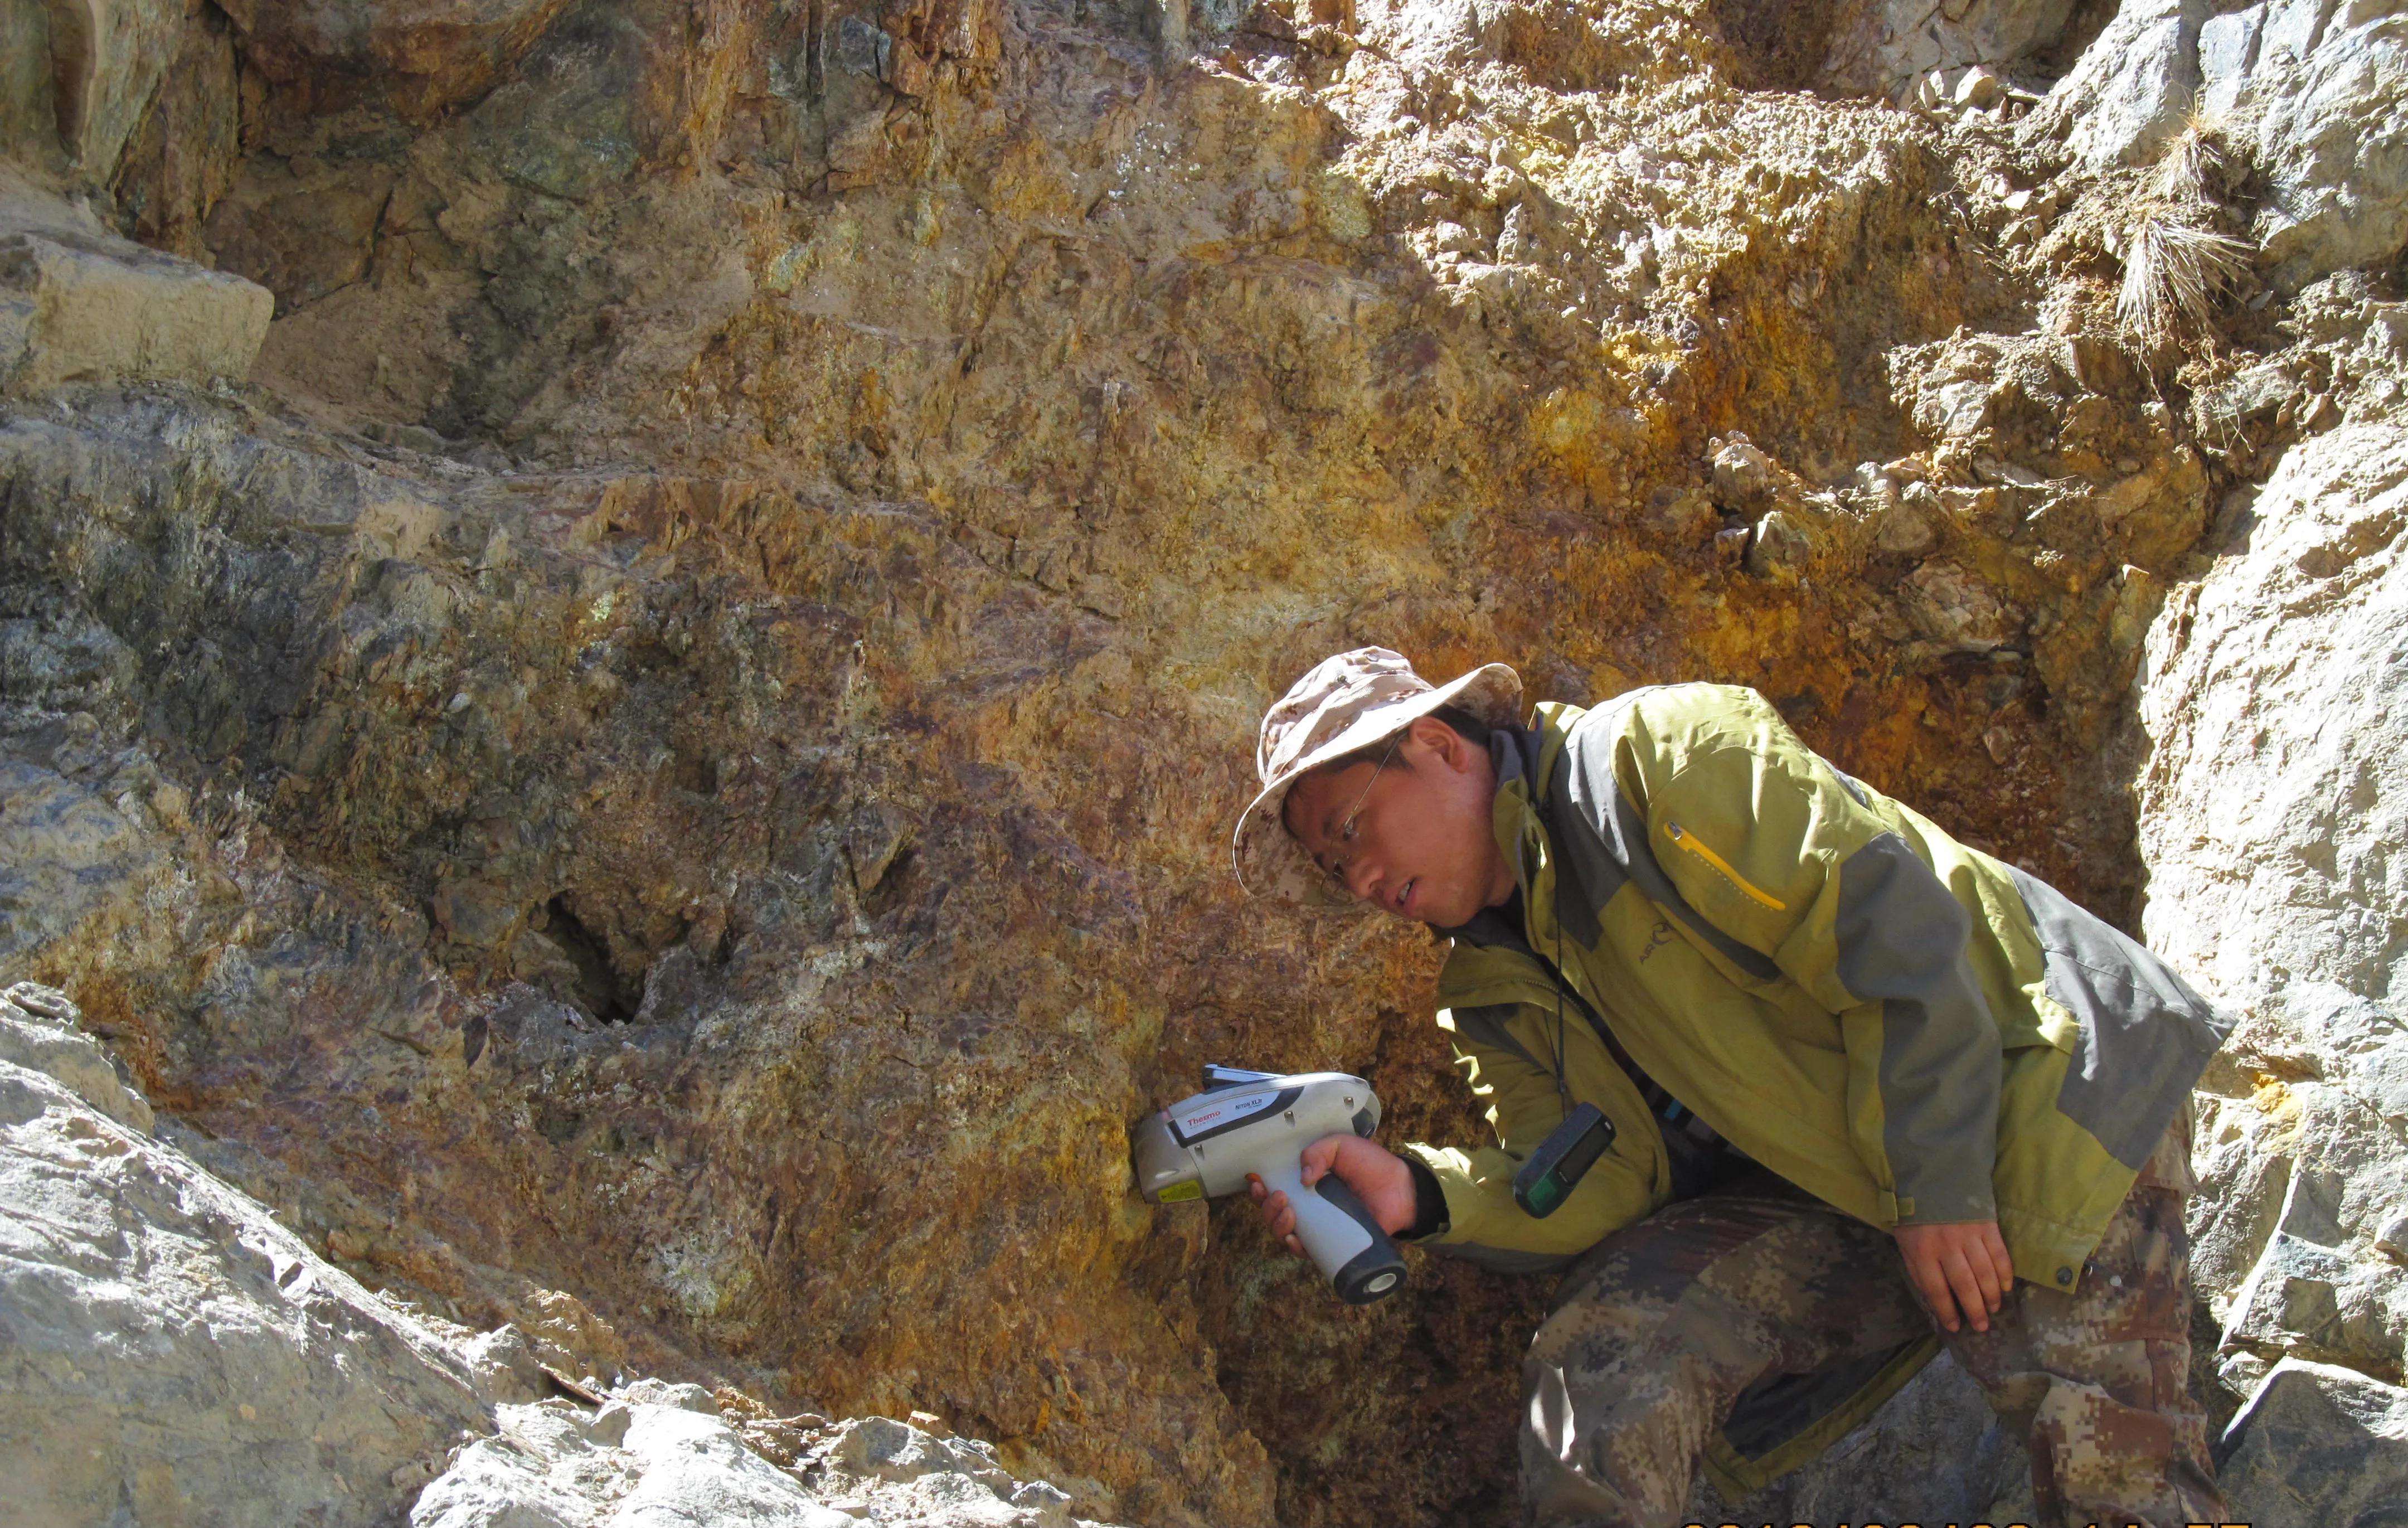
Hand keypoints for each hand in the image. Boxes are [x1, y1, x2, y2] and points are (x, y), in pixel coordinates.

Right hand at [1247, 1134, 1416, 1256]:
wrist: (1401, 1190)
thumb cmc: (1372, 1165)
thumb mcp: (1342, 1146)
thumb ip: (1319, 1151)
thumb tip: (1302, 1177)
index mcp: (1306, 1181)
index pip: (1274, 1186)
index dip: (1259, 1188)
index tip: (1256, 1181)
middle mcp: (1308, 1205)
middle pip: (1273, 1211)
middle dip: (1267, 1206)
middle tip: (1281, 1198)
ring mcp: (1319, 1225)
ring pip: (1284, 1232)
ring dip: (1277, 1225)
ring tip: (1289, 1214)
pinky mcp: (1331, 1243)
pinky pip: (1306, 1251)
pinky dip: (1295, 1247)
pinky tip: (1295, 1239)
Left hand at [1894, 1219, 2015, 1333]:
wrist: (1931, 1177)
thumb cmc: (1915, 1216)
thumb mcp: (1905, 1243)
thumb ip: (1918, 1270)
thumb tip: (1934, 1298)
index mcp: (1922, 1252)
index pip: (1936, 1290)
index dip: (1947, 1311)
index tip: (1955, 1327)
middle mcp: (1946, 1246)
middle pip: (1965, 1285)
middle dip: (1975, 1310)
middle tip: (1982, 1326)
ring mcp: (1969, 1236)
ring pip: (1985, 1273)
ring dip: (1991, 1295)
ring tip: (1994, 1309)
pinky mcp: (1986, 1226)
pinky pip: (2000, 1255)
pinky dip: (2004, 1274)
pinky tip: (2005, 1287)